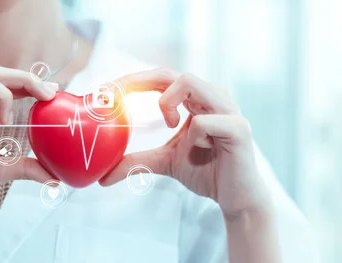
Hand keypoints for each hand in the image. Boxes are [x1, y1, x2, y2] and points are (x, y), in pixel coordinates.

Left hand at [99, 68, 270, 215]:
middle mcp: (213, 98)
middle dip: (139, 81)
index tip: (106, 91)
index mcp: (197, 100)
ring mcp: (228, 110)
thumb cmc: (207, 172)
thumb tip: (103, 176)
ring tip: (169, 124)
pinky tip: (203, 148)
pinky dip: (195, 135)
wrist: (236, 197)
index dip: (134, 79)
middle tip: (116, 96)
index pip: (163, 78)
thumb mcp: (164, 162)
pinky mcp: (238, 128)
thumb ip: (137, 161)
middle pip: (174, 73)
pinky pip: (204, 121)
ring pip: (191, 82)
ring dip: (169, 103)